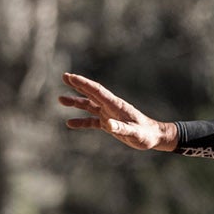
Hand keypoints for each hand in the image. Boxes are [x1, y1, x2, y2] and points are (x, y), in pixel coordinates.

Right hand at [60, 73, 176, 150]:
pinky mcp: (108, 123)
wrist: (153, 137)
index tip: (71, 77)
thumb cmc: (145, 134)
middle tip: (64, 76)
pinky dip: (81, 121)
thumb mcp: (135, 133)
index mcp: (116, 105)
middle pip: (91, 93)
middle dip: (78, 84)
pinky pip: (91, 121)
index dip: (84, 84)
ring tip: (60, 99)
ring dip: (75, 102)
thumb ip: (122, 129)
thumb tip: (109, 125)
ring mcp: (108, 114)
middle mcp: (110, 107)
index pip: (97, 91)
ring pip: (89, 105)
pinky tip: (70, 123)